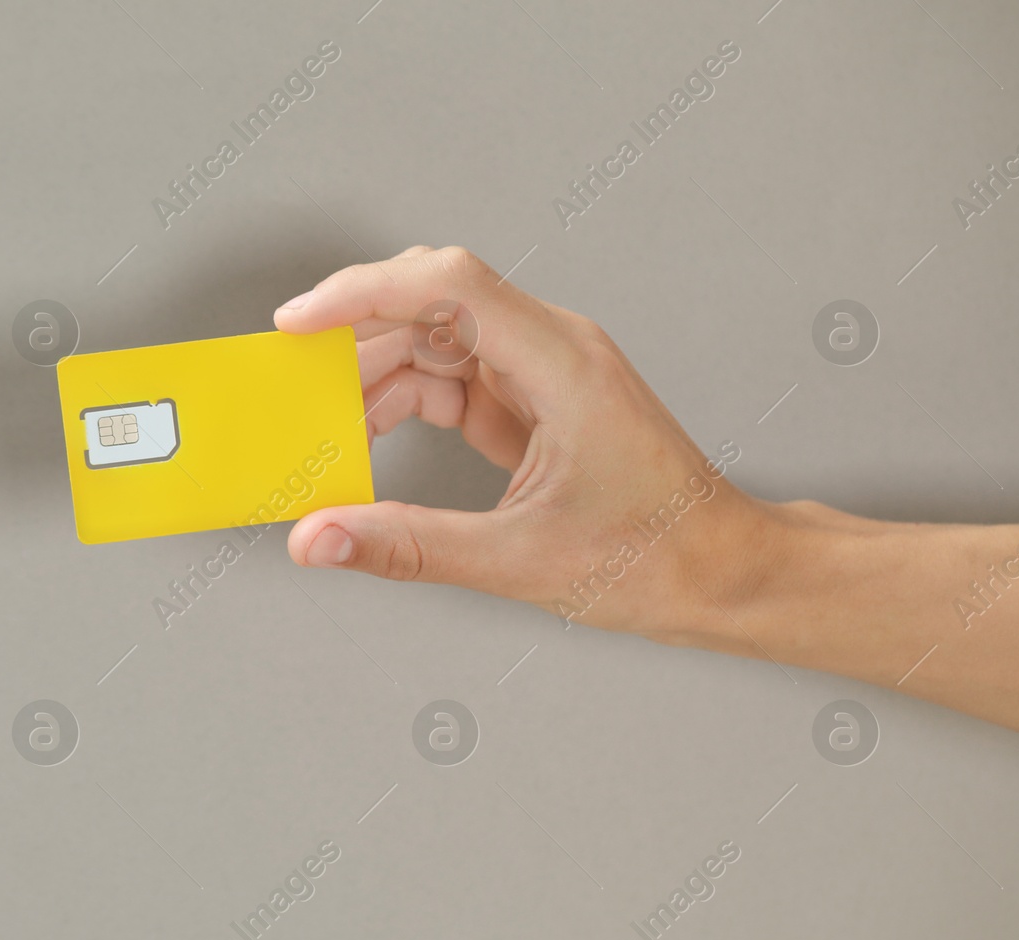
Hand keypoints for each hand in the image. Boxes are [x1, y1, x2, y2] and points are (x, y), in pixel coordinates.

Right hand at [273, 245, 766, 642]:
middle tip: (293, 390)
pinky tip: (368, 442)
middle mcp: (551, 349)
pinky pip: (451, 381)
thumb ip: (408, 545)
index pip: (447, 285)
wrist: (724, 574)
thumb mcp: (520, 559)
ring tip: (325, 433)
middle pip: (430, 306)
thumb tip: (320, 538)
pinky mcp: (533, 401)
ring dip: (373, 381)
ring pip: (434, 343)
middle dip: (353, 343)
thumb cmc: (658, 556)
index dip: (362, 291)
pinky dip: (402, 406)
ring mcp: (542, 372)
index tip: (296, 321)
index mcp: (561, 363)